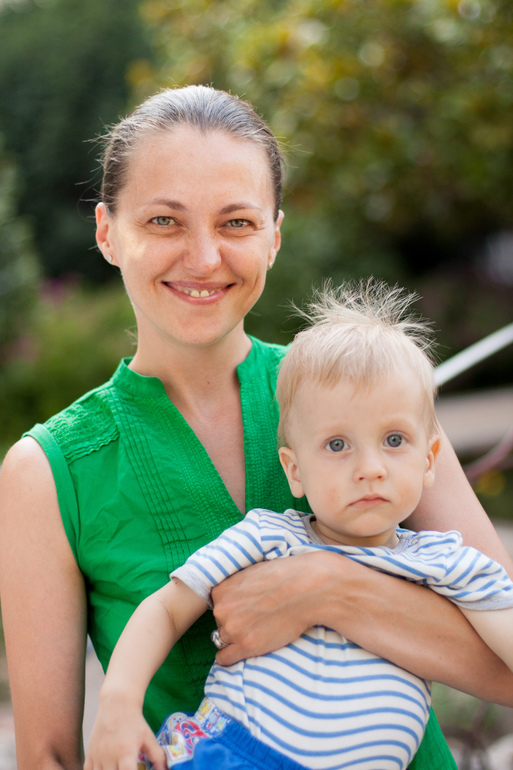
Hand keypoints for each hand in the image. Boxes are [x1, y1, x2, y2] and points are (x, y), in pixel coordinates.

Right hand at [84, 697, 166, 769]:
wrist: (117, 704)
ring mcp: (97, 756)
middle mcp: (109, 756)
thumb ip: (157, 756)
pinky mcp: (89, 754)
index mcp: (126, 753)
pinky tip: (105, 769)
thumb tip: (165, 769)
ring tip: (117, 767)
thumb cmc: (134, 722)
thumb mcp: (148, 737)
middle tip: (127, 768)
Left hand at [211, 552, 334, 665]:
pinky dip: (229, 657)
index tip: (244, 608)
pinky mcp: (246, 646)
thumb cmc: (284, 576)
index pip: (217, 605)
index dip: (231, 607)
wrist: (305, 589)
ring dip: (235, 638)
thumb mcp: (251, 572)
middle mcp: (222, 610)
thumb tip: (231, 592)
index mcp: (221, 590)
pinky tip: (239, 652)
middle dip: (233, 622)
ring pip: (223, 639)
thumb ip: (236, 584)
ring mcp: (233, 629)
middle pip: (220, 622)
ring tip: (254, 632)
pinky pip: (225, 659)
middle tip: (254, 619)